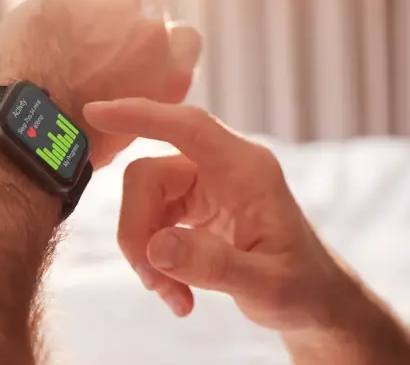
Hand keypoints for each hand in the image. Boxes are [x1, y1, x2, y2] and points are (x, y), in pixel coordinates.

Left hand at [0, 0, 201, 165]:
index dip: (160, 38)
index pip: (185, 35)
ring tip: (77, 15)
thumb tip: (139, 72)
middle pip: (151, 4)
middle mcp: (150, 34)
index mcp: (172, 71)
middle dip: (129, 17)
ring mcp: (111, 7)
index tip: (138, 47)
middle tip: (99, 35)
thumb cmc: (72, 143)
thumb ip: (148, 90)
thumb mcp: (134, 128)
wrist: (24, 136)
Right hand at [82, 98, 357, 330]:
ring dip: (146, 254)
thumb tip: (157, 246)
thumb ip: (214, 265)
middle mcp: (225, 168)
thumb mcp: (266, 285)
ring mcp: (208, 185)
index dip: (142, 114)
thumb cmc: (301, 287)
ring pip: (145, 202)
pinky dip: (155, 260)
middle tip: (154, 283)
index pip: (189, 126)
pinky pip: (153, 222)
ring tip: (174, 297)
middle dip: (138, 232)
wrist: (312, 299)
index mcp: (248, 169)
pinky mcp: (196, 207)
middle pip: (149, 177)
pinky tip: (178, 294)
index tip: (97, 110)